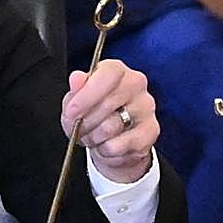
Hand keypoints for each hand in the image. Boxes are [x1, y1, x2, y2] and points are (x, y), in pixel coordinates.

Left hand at [61, 58, 158, 183]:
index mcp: (117, 71)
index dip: (86, 95)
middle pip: (106, 104)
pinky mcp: (150, 132)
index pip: (108, 75)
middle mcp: (136, 85)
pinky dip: (104, 150)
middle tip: (78, 128)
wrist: (112, 143)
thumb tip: (76, 78)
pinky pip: (117, 146)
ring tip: (91, 136)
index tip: (71, 111)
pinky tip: (104, 145)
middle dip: (84, 122)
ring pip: (110, 127)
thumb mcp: (77, 100)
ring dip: (92, 137)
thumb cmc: (93, 115)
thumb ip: (76, 89)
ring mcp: (146, 108)